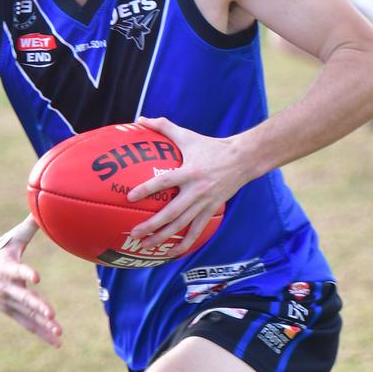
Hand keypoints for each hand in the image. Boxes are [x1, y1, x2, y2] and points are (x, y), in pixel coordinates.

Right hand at [0, 215, 62, 347]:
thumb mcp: (13, 237)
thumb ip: (30, 226)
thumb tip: (45, 205)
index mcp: (7, 268)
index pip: (17, 271)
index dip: (26, 274)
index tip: (36, 277)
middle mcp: (6, 288)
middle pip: (24, 299)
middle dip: (38, 307)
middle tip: (51, 315)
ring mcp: (7, 302)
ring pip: (26, 316)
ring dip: (42, 325)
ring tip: (59, 332)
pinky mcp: (10, 311)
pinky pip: (27, 325)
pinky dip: (41, 333)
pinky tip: (57, 341)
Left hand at [126, 117, 247, 257]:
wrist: (242, 160)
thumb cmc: (211, 146)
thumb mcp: (187, 135)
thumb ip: (163, 126)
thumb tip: (140, 118)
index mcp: (188, 172)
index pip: (164, 181)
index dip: (146, 189)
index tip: (130, 197)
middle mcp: (196, 190)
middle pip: (171, 213)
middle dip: (151, 225)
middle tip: (134, 233)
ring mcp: (204, 203)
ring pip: (182, 226)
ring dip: (164, 238)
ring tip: (146, 246)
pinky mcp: (211, 210)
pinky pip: (197, 230)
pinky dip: (186, 243)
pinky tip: (173, 252)